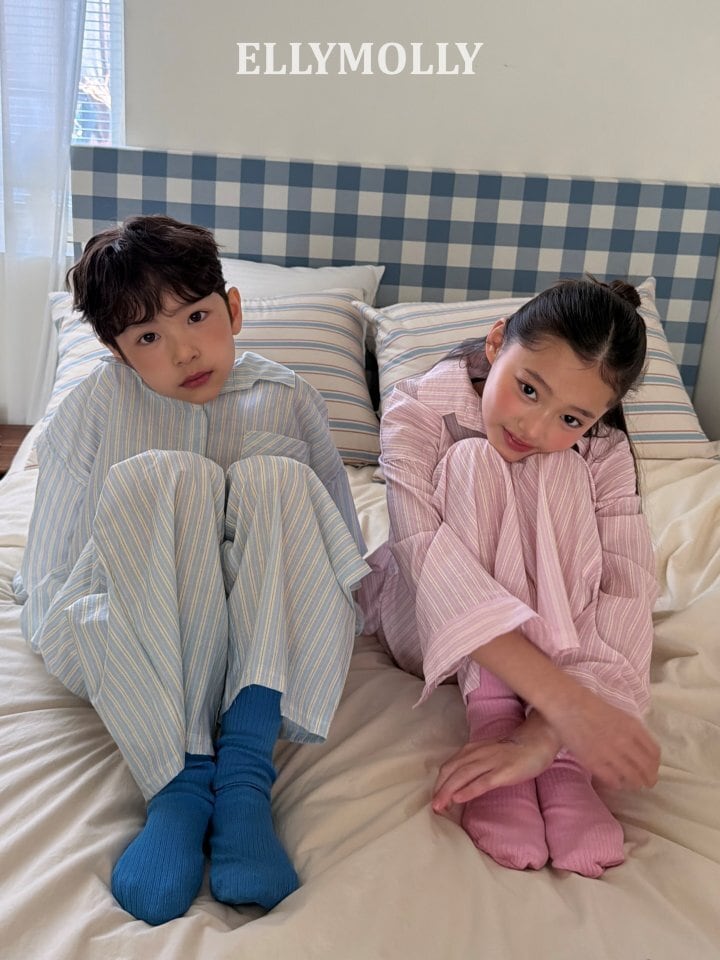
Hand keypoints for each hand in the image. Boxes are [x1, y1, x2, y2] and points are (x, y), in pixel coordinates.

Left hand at [431, 716, 557, 813]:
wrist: (537, 741)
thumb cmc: (513, 751)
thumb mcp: (488, 755)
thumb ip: (475, 766)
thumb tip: (461, 785)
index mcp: (472, 750)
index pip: (449, 766)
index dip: (440, 783)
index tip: (435, 798)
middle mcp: (477, 753)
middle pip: (452, 771)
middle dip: (440, 789)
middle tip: (434, 807)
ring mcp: (490, 761)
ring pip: (463, 776)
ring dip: (448, 791)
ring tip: (440, 807)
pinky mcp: (503, 771)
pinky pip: (482, 781)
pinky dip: (468, 790)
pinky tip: (459, 799)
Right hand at [542, 686, 659, 789]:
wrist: (567, 704)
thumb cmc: (591, 706)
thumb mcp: (619, 715)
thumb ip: (631, 731)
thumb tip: (639, 749)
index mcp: (633, 727)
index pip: (654, 753)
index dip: (655, 765)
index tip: (652, 769)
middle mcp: (625, 741)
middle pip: (646, 768)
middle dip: (649, 779)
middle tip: (647, 784)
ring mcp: (610, 753)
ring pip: (632, 777)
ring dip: (634, 783)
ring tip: (632, 784)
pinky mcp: (594, 761)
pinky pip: (612, 780)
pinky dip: (617, 783)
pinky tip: (616, 782)